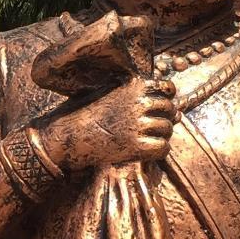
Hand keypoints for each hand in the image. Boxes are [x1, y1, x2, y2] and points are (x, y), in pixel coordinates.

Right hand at [39, 76, 175, 171]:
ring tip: (147, 140)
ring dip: (161, 136)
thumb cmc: (83, 115)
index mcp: (132, 86)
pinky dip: (159, 151)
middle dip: (165, 118)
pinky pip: (163, 147)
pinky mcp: (135, 146)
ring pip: (167, 129)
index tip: (159, 109)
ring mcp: (137, 124)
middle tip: (152, 128)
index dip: (167, 98)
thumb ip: (134, 95)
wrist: (64, 136)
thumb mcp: (107, 93)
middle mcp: (138, 103)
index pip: (166, 87)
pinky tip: (147, 152)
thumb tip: (174, 109)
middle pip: (170, 109)